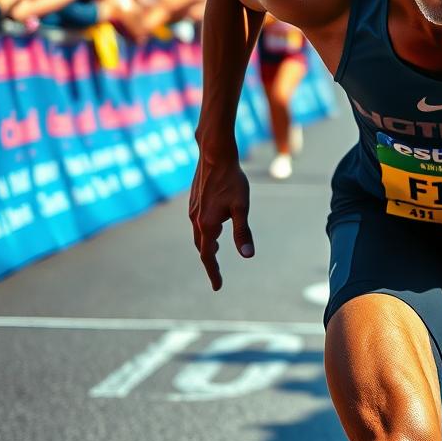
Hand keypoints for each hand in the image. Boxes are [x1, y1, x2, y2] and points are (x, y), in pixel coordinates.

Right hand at [188, 148, 253, 290]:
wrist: (215, 153)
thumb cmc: (231, 179)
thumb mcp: (242, 207)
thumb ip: (242, 232)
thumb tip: (247, 256)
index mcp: (207, 224)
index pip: (208, 255)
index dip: (213, 272)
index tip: (218, 287)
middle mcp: (196, 219)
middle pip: (201, 246)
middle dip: (210, 259)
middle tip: (217, 273)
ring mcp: (193, 208)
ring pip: (199, 233)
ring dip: (207, 244)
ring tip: (216, 250)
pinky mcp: (195, 199)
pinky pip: (198, 221)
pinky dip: (205, 231)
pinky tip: (212, 225)